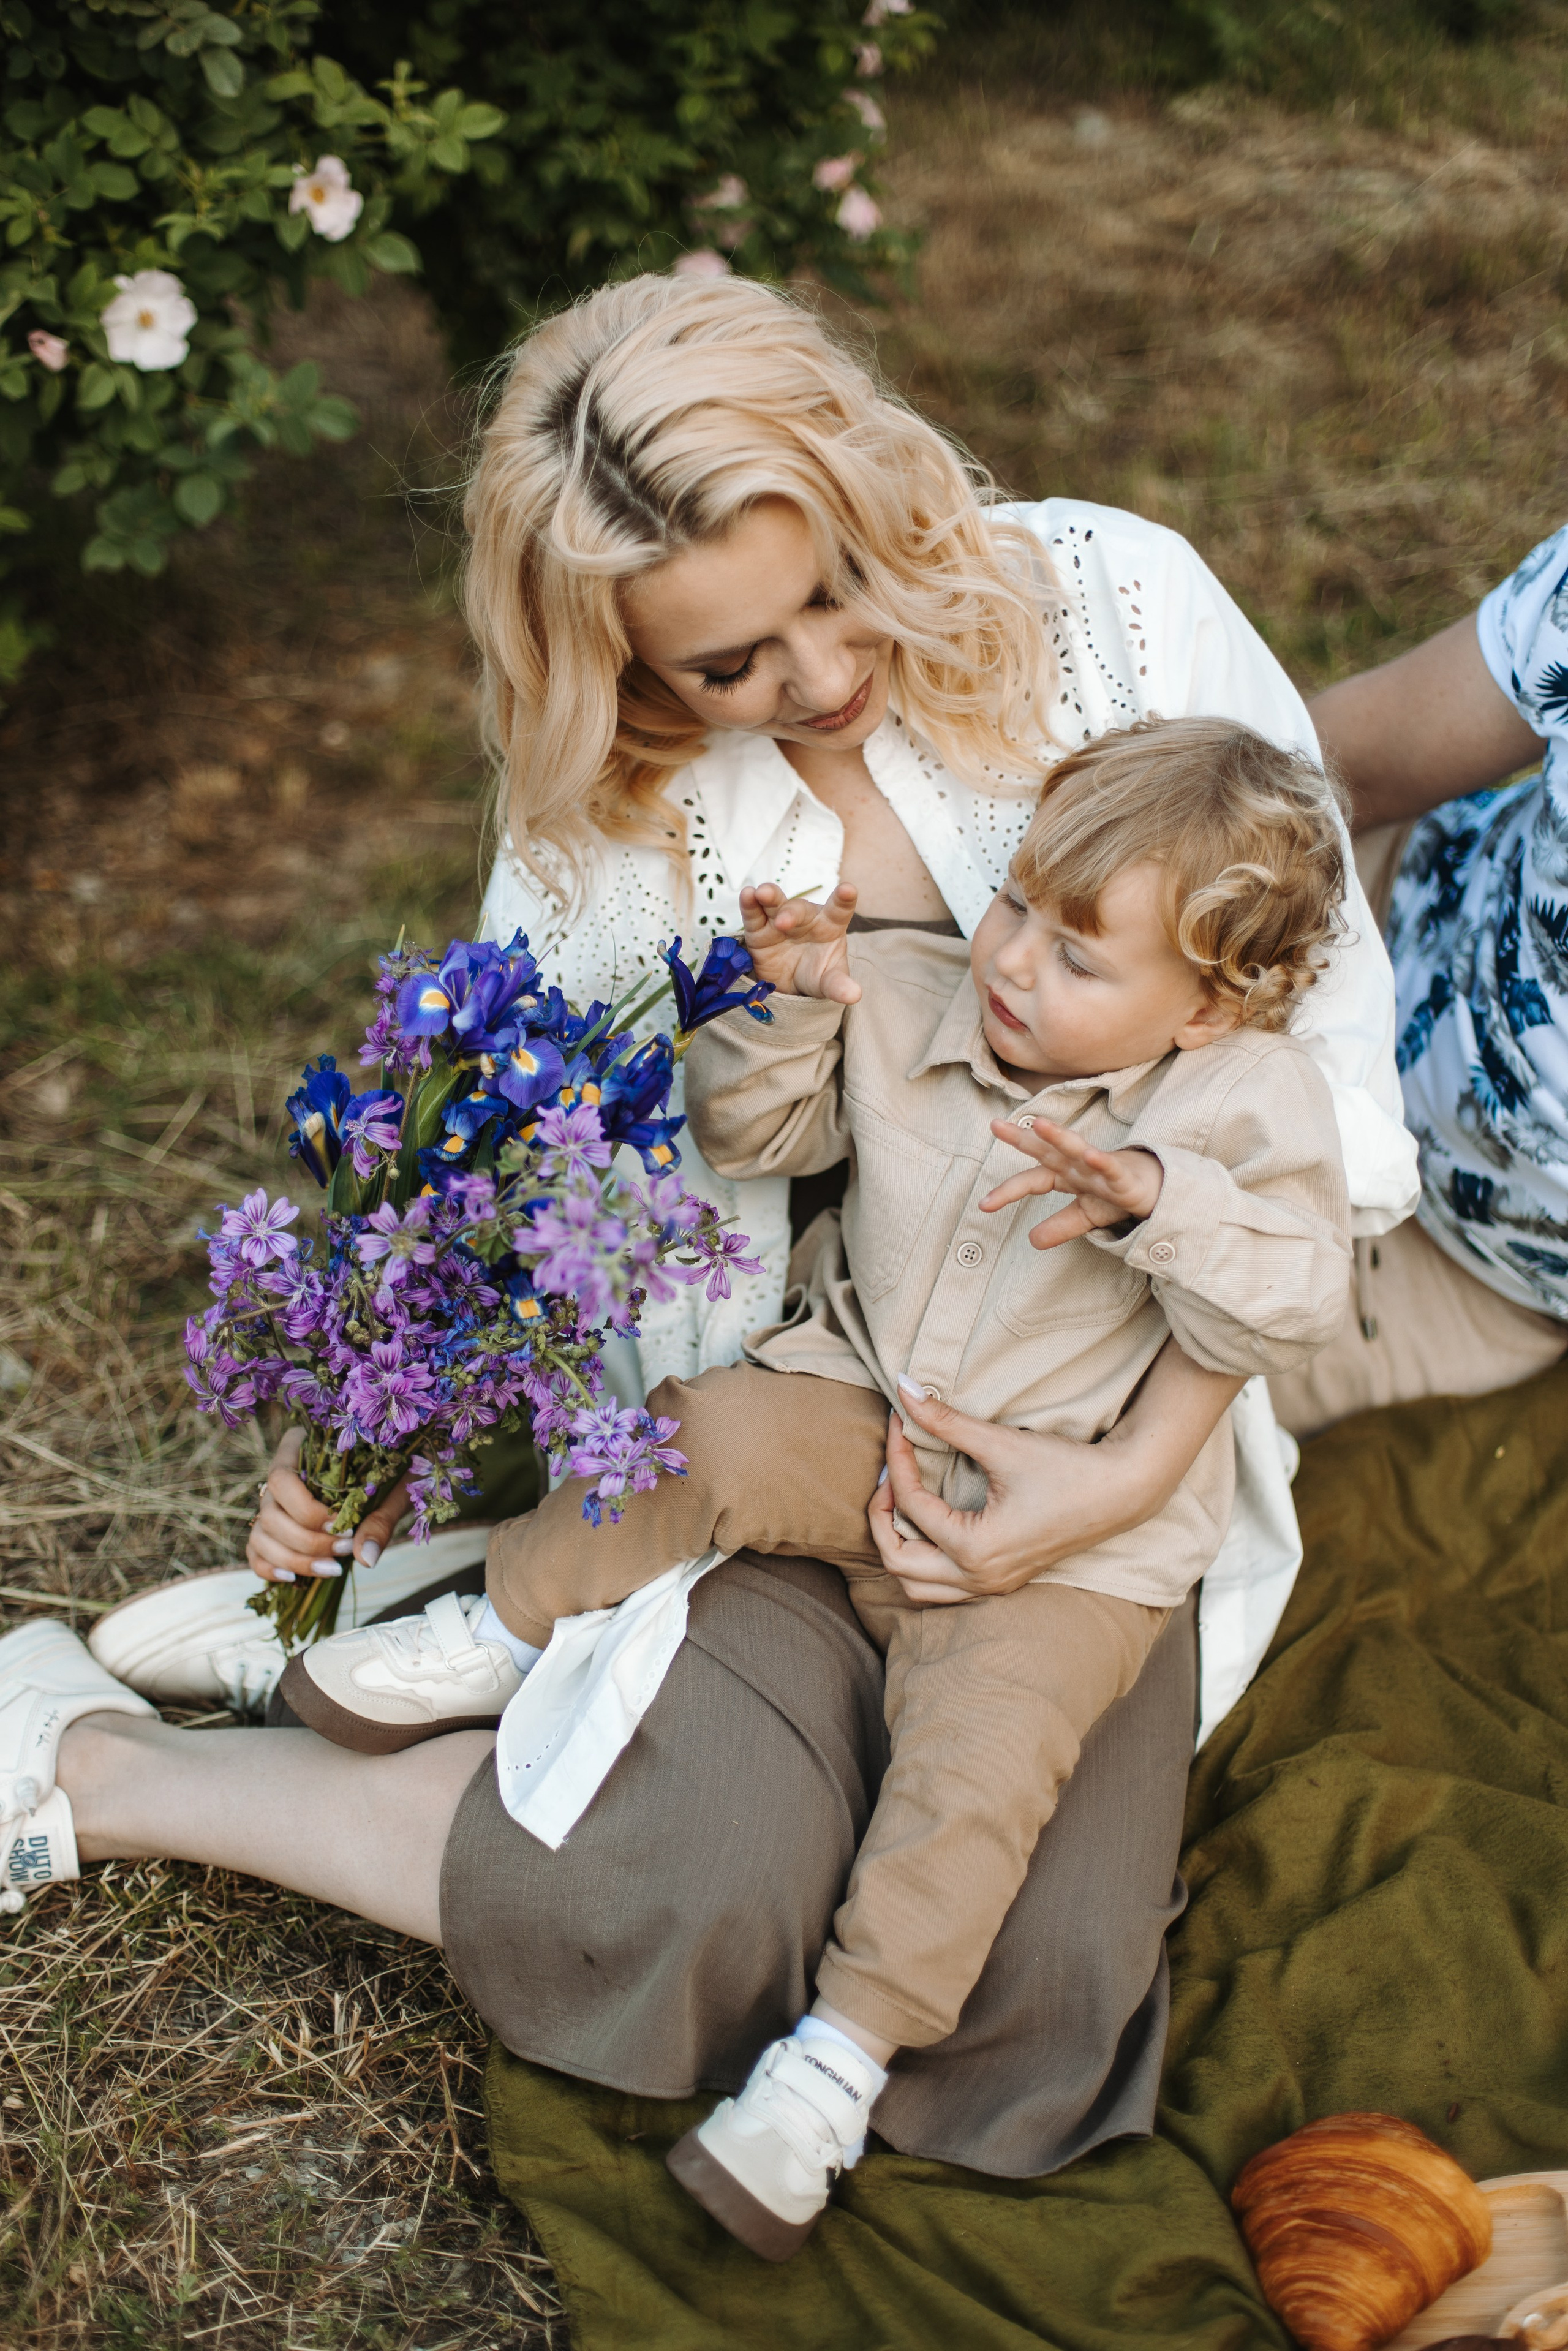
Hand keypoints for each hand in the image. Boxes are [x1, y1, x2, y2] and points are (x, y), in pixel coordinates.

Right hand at [246, 1426, 410, 1584]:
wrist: (392, 1478)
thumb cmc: (392, 1474)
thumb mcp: (393, 1489)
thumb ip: (380, 1519)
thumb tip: (365, 1558)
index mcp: (300, 1449)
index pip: (281, 1478)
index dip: (306, 1509)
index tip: (343, 1525)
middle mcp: (279, 1476)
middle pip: (270, 1512)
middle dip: (307, 1541)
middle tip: (345, 1549)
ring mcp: (271, 1503)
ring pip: (261, 1535)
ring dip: (294, 1559)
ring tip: (332, 1569)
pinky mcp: (272, 1531)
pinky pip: (255, 1551)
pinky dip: (270, 1568)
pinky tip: (295, 1579)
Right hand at [738, 880, 861, 1003]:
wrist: (790, 985)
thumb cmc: (816, 973)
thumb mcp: (828, 982)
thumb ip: (839, 985)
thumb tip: (853, 995)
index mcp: (829, 925)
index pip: (839, 910)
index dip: (843, 899)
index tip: (847, 890)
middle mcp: (805, 918)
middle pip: (799, 909)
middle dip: (790, 913)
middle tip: (783, 922)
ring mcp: (780, 920)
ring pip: (775, 903)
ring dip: (769, 896)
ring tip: (762, 893)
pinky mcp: (759, 930)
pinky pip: (754, 914)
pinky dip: (749, 904)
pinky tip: (747, 894)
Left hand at [866, 1385, 1143, 1603]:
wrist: (1121, 1491)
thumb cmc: (1066, 1468)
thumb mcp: (1001, 1443)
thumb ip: (947, 1421)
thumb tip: (903, 1388)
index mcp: (975, 1549)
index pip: (911, 1506)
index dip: (897, 1459)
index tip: (899, 1423)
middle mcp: (979, 1578)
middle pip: (898, 1563)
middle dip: (882, 1516)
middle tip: (888, 1474)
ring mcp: (992, 1586)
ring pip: (917, 1587)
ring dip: (901, 1547)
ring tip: (902, 1501)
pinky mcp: (1003, 1581)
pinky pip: (944, 1586)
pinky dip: (924, 1560)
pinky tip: (930, 1522)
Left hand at [981, 1117, 1161, 1249]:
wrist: (1158, 1192)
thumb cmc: (1118, 1195)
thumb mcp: (1085, 1215)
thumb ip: (1059, 1226)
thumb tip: (1032, 1241)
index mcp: (1067, 1175)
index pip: (1032, 1179)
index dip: (1008, 1190)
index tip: (984, 1204)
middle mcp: (1079, 1166)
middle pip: (1047, 1151)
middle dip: (1023, 1138)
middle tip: (995, 1126)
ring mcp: (1100, 1168)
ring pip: (1076, 1150)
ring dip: (1058, 1137)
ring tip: (1039, 1125)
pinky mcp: (1124, 1177)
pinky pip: (1110, 1168)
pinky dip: (1101, 1161)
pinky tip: (1090, 1155)